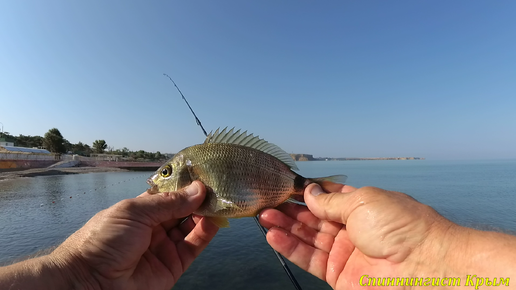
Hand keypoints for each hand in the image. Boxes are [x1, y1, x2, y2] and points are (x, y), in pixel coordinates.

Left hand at [50, 180, 218, 289]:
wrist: (89, 282)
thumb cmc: (103, 240)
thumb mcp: (134, 212)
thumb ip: (169, 202)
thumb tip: (198, 189)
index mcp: (140, 211)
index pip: (169, 195)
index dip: (185, 186)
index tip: (204, 175)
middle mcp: (154, 228)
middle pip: (182, 210)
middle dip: (199, 198)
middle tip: (218, 186)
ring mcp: (164, 247)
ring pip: (191, 226)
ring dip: (206, 213)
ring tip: (221, 200)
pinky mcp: (173, 266)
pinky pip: (193, 246)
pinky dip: (206, 233)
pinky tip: (215, 219)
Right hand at [259, 183, 454, 288]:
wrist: (423, 267)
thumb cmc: (401, 226)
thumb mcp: (363, 201)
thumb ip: (330, 200)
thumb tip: (309, 191)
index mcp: (361, 206)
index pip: (326, 198)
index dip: (306, 193)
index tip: (285, 187)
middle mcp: (351, 229)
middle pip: (313, 218)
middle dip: (290, 209)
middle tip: (268, 202)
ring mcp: (343, 252)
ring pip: (307, 237)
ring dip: (284, 227)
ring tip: (264, 216)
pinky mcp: (337, 274)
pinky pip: (308, 258)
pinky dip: (289, 247)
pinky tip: (273, 235)